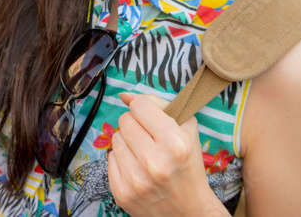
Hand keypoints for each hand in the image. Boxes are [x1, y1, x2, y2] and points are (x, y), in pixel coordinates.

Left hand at [107, 93, 223, 216]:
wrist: (190, 211)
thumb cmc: (188, 165)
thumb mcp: (186, 129)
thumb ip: (158, 104)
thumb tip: (124, 95)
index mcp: (175, 143)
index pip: (139, 106)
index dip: (144, 109)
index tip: (151, 119)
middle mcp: (154, 161)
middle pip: (125, 120)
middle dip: (136, 126)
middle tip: (149, 140)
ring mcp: (136, 179)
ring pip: (115, 138)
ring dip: (128, 143)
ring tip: (144, 155)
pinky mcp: (122, 192)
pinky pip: (110, 158)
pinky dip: (122, 160)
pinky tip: (137, 169)